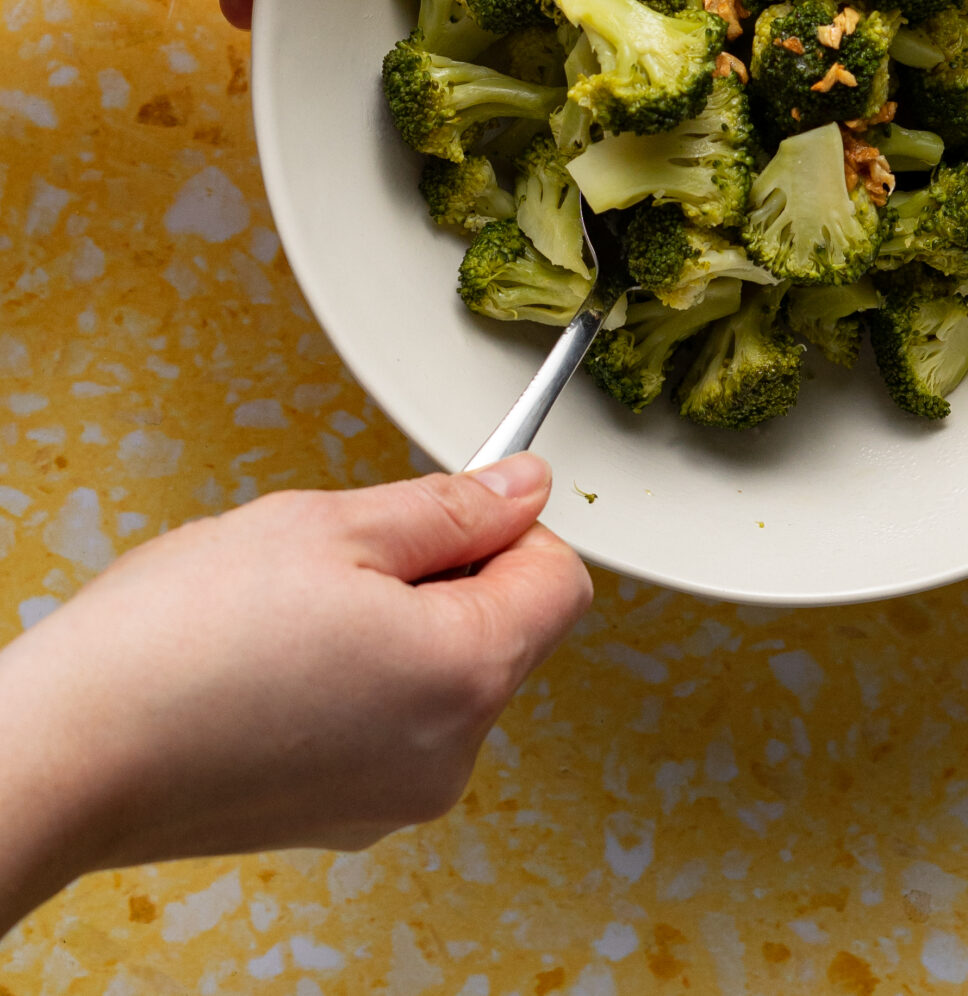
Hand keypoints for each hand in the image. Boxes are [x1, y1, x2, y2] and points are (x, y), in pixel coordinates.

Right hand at [0, 453, 589, 933]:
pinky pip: (394, 725)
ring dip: (401, 628)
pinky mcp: (344, 817)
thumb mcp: (330, 525)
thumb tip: (525, 487)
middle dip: (448, 577)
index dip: (510, 527)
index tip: (444, 511)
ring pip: (446, 676)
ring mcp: (397, 797)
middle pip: (508, 631)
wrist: (69, 751)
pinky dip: (360, 683)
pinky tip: (280, 665)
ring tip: (299, 615)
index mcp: (465, 673)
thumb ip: (450, 507)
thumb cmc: (181, 638)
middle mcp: (450, 754)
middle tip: (345, 559)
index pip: (561, 580)